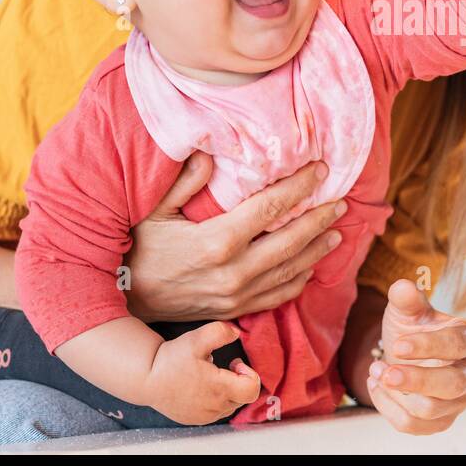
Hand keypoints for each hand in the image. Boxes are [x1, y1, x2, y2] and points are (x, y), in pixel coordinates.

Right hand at [125, 154, 347, 322]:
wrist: (125, 300)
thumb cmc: (139, 249)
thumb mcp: (154, 211)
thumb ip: (184, 182)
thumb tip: (211, 154)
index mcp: (217, 241)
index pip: (270, 208)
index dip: (300, 187)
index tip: (321, 170)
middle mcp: (234, 271)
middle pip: (291, 241)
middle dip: (319, 218)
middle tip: (340, 201)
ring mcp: (238, 295)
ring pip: (290, 271)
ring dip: (317, 250)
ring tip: (336, 231)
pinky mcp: (236, 311)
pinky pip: (278, 297)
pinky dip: (299, 281)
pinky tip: (311, 267)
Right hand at [143, 322, 260, 425]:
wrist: (146, 378)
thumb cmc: (171, 360)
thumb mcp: (196, 339)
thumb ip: (219, 332)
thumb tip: (236, 333)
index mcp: (219, 389)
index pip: (252, 389)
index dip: (250, 373)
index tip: (235, 362)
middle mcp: (214, 407)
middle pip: (243, 397)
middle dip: (239, 380)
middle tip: (225, 367)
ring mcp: (205, 416)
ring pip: (230, 405)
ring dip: (227, 390)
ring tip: (210, 375)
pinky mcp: (195, 420)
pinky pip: (215, 412)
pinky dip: (215, 399)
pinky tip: (201, 386)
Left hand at [365, 280, 465, 435]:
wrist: (403, 355)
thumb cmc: (412, 329)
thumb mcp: (408, 310)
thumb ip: (406, 299)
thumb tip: (402, 287)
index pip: (457, 343)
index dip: (428, 346)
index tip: (397, 346)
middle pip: (453, 384)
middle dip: (415, 380)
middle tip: (383, 370)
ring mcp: (460, 400)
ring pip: (433, 409)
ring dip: (396, 394)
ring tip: (376, 371)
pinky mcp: (443, 421)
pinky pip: (417, 426)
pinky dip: (391, 410)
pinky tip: (378, 388)